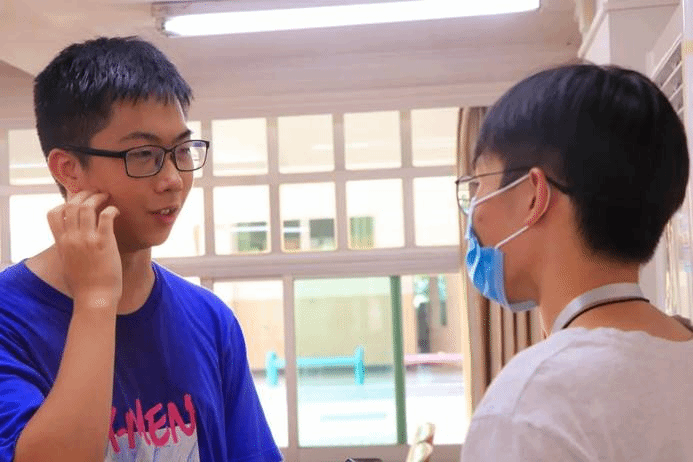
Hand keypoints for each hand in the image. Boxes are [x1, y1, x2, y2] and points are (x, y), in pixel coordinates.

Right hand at [47, 191, 121, 310]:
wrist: (94, 299)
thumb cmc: (84, 286)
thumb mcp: (67, 265)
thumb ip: (67, 250)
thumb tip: (69, 245)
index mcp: (61, 243)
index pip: (53, 214)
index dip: (64, 203)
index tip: (76, 202)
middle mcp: (71, 238)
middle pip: (71, 205)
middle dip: (83, 195)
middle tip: (95, 194)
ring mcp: (87, 239)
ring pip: (86, 207)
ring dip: (97, 198)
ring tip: (106, 197)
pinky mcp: (104, 242)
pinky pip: (106, 216)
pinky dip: (111, 209)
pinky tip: (116, 211)